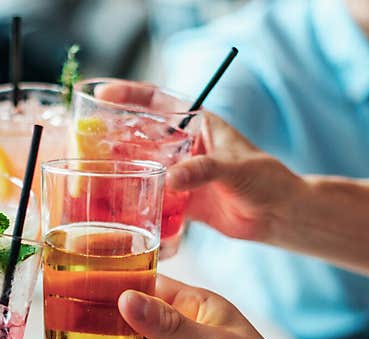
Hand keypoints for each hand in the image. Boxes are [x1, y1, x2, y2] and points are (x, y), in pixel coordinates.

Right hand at [94, 80, 304, 242]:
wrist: (279, 215)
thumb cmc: (266, 180)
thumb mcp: (235, 169)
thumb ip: (203, 171)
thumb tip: (171, 180)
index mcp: (197, 125)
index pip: (160, 102)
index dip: (131, 95)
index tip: (105, 94)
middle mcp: (184, 146)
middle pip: (142, 137)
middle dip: (116, 140)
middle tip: (89, 146)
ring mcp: (181, 172)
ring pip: (144, 168)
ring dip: (124, 174)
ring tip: (97, 180)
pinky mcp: (181, 199)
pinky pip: (154, 199)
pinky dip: (141, 205)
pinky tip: (125, 214)